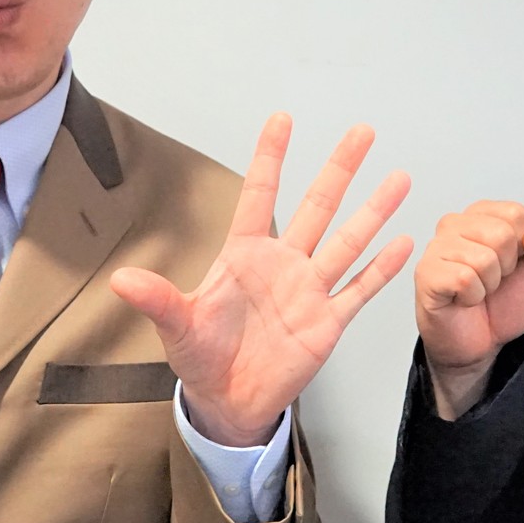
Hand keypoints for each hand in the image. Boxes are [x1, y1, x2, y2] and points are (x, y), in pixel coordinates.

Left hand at [109, 114, 412, 447]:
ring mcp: (309, 291)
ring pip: (347, 241)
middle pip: (316, 207)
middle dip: (339, 169)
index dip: (271, 159)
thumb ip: (157, 299)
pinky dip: (381, 268)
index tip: (282, 120)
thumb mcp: (177, 326)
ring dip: (373, 211)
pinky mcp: (327, 322)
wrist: (227, 402)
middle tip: (362, 132)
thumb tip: (120, 279)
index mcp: (244, 256)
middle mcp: (282, 264)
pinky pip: (359, 289)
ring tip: (398, 178)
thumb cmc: (200, 358)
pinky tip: (403, 241)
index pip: (259, 196)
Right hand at [413, 201, 523, 419]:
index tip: (510, 264)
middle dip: (506, 268)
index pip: (516, 214)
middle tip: (492, 281)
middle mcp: (454, 224)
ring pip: (484, 259)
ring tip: (477, 290)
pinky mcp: (426, 273)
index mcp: (481, 215)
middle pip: (502, 234)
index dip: (523, 246)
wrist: (482, 343)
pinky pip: (464, 279)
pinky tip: (462, 299)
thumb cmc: (502, 303)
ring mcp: (436, 247)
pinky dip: (472, 297)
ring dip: (488, 285)